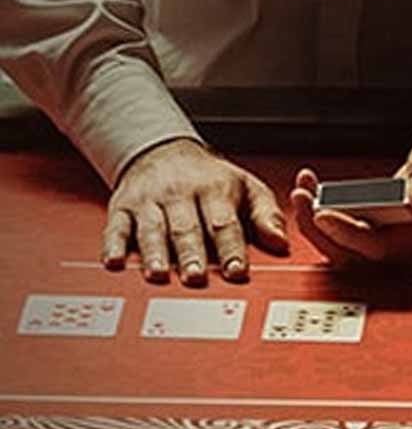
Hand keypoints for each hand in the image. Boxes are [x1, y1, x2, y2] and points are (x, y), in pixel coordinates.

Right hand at [102, 138, 288, 285]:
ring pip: (152, 228)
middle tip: (195, 278)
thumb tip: (281, 243)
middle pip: (186, 228)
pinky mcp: (123, 207)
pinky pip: (116, 226)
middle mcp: (181, 194)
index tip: (237, 270)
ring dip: (154, 252)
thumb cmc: (211, 178)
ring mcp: (149, 201)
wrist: (163, 149)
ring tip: (158, 275)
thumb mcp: (246, 187)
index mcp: (215, 190)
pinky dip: (113, 243)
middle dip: (191, 253)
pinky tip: (114, 261)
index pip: (225, 222)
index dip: (231, 248)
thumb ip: (266, 215)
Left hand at [290, 126, 411, 264]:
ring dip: (314, 223)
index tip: (323, 214)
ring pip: (341, 248)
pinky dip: (320, 214)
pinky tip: (310, 187)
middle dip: (319, 231)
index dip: (349, 235)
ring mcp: (386, 240)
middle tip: (301, 197)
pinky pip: (340, 233)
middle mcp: (403, 245)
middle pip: (352, 256)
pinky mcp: (372, 231)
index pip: (380, 247)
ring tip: (301, 189)